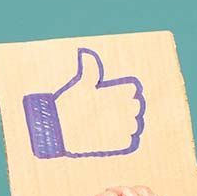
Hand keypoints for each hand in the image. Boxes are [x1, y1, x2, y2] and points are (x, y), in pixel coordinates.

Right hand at [22, 48, 143, 158]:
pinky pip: (128, 138)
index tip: (113, 97)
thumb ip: (90, 71)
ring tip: (111, 124)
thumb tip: (86, 53)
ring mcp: (123, 126)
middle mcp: (125, 108)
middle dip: (126, 107)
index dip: (124, 92)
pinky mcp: (120, 141)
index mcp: (118, 93)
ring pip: (134, 123)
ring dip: (125, 123)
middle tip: (110, 111)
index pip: (132, 90)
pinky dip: (121, 138)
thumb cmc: (69, 106)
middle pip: (136, 106)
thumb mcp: (80, 85)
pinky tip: (109, 135)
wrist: (60, 131)